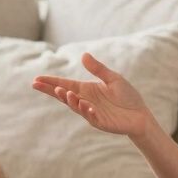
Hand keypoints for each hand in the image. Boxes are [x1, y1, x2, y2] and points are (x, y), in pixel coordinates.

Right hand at [32, 52, 153, 138]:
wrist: (140, 115)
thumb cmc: (127, 96)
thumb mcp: (113, 79)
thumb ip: (98, 69)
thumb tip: (83, 55)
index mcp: (87, 89)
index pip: (65, 84)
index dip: (51, 82)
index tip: (36, 79)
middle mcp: (85, 101)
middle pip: (64, 95)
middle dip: (51, 90)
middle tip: (38, 84)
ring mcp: (91, 112)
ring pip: (75, 106)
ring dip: (68, 99)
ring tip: (63, 92)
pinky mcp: (100, 122)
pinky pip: (90, 117)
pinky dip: (87, 111)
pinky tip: (85, 105)